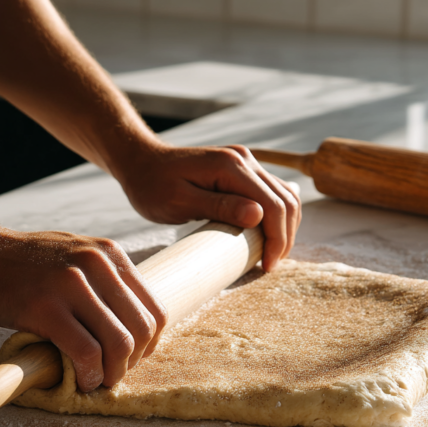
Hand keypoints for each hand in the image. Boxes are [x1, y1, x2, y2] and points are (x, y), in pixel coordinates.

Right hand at [0, 204, 165, 391]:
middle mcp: (96, 265)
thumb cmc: (20, 264)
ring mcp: (71, 284)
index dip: (149, 344)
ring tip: (96, 380)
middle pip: (143, 329)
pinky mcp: (44, 308)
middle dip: (133, 362)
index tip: (130, 357)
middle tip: (111, 374)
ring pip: (120, 343)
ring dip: (113, 373)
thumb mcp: (74, 256)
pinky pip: (86, 352)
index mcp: (109, 254)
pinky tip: (80, 380)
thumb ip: (103, 281)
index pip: (155, 309)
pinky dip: (89, 375)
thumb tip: (130, 323)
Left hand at [120, 140, 301, 271]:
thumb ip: (219, 206)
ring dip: (285, 227)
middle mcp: (245, 160)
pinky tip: (268, 237)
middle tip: (269, 266)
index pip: (273, 204)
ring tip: (271, 255)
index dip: (277, 238)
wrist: (141, 162)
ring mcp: (246, 162)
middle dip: (285, 237)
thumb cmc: (152, 185)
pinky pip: (273, 193)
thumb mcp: (179, 201)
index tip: (266, 267)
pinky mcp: (243, 170)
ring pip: (285, 196)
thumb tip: (258, 215)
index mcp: (231, 166)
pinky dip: (278, 216)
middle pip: (286, 200)